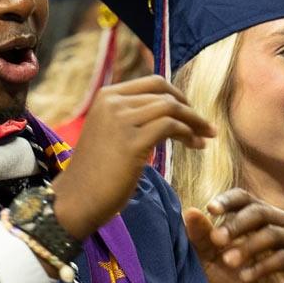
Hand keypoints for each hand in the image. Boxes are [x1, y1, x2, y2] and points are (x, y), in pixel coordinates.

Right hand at [54, 76, 214, 240]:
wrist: (76, 199)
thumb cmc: (96, 173)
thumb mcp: (109, 133)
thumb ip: (130, 117)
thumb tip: (167, 113)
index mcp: (106, 96)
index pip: (153, 83)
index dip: (177, 96)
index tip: (191, 113)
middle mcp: (112, 103)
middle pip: (165, 94)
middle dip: (190, 110)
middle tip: (207, 128)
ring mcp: (121, 120)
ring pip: (171, 108)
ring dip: (194, 122)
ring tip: (205, 138)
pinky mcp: (132, 142)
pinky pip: (170, 126)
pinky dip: (188, 134)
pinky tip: (196, 146)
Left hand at [181, 190, 283, 282]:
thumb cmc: (239, 282)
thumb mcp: (214, 262)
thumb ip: (203, 239)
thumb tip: (188, 212)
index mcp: (257, 218)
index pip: (244, 198)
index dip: (228, 201)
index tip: (210, 209)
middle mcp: (280, 224)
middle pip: (259, 211)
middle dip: (236, 224)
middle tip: (217, 240)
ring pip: (273, 233)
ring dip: (248, 246)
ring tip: (229, 262)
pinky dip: (263, 266)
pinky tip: (246, 277)